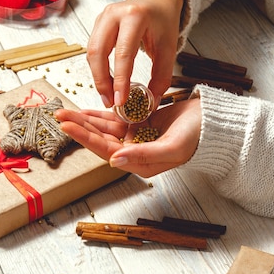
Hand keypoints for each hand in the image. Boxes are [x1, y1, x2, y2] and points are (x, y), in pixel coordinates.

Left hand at [56, 97, 201, 178]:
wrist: (214, 124)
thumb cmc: (198, 138)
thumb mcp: (172, 148)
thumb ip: (144, 155)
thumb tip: (114, 160)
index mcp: (139, 163)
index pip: (106, 151)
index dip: (85, 138)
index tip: (68, 126)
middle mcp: (134, 153)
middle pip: (100, 140)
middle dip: (80, 128)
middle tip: (60, 116)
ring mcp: (136, 138)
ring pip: (105, 129)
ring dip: (87, 120)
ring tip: (67, 112)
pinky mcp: (140, 124)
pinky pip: (116, 119)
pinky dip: (101, 114)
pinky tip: (86, 110)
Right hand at [87, 0, 183, 107]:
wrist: (157, 0)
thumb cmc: (163, 22)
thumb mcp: (168, 49)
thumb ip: (161, 77)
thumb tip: (151, 104)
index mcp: (135, 16)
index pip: (123, 53)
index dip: (120, 80)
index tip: (120, 101)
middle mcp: (114, 13)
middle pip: (98, 52)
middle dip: (102, 81)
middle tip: (110, 102)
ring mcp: (102, 17)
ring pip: (91, 52)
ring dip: (98, 77)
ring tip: (108, 96)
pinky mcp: (97, 24)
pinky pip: (92, 50)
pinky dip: (97, 69)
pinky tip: (107, 82)